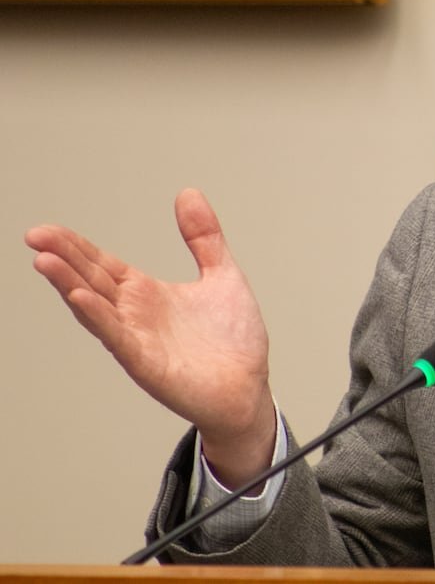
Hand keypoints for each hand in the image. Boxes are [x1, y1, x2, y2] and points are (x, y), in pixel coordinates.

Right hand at [26, 188, 275, 487]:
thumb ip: (204, 237)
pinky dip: (101, 318)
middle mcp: (136, 316)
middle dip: (64, 258)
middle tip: (35, 235)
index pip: (103, 264)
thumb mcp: (222, 275)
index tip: (47, 229)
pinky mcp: (149, 365)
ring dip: (70, 285)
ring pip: (96, 308)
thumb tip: (188, 193)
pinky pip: (120, 339)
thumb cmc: (233, 341)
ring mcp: (139, 340)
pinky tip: (81, 298)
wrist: (250, 390)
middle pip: (92, 280)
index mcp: (148, 294)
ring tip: (45, 261)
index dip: (76, 246)